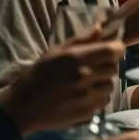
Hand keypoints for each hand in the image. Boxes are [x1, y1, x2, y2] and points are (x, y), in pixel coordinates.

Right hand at [0, 30, 124, 136]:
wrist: (23, 107)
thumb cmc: (38, 75)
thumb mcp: (55, 52)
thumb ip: (81, 40)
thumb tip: (101, 28)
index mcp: (76, 59)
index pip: (112, 51)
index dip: (115, 49)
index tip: (110, 50)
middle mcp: (84, 77)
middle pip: (113, 68)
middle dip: (108, 66)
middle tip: (95, 68)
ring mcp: (87, 96)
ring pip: (110, 85)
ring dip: (103, 83)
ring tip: (88, 83)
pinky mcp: (87, 112)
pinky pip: (103, 101)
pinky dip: (98, 98)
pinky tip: (83, 96)